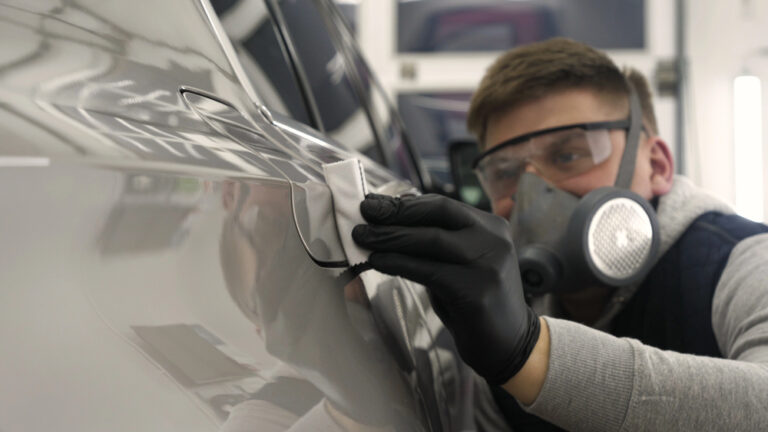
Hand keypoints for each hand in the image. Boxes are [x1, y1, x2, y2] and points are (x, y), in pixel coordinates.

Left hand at [352, 193, 539, 384]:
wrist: (510, 345)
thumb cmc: (475, 301)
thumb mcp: (459, 263)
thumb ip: (435, 243)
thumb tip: (390, 222)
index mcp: (491, 227)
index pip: (442, 205)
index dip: (405, 203)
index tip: (373, 203)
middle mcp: (493, 240)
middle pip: (436, 215)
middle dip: (395, 213)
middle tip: (362, 214)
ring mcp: (487, 264)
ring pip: (429, 241)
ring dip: (390, 237)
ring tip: (362, 237)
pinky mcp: (476, 291)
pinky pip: (428, 271)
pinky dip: (398, 263)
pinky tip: (377, 262)